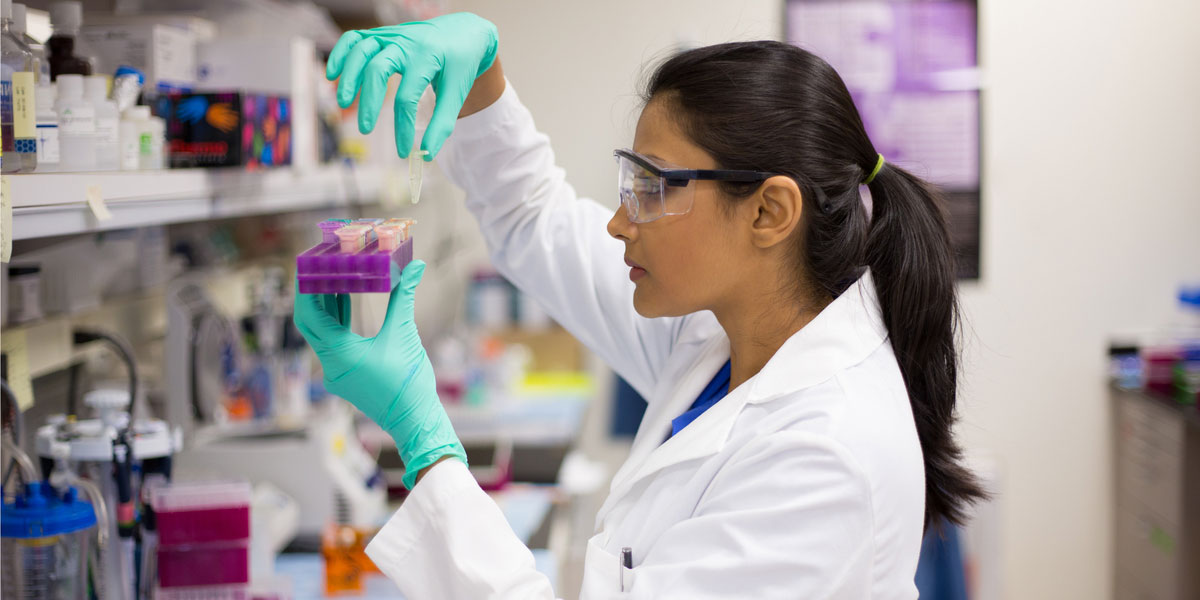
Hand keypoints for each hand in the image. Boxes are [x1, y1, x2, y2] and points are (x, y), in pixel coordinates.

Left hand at [293, 261, 465, 488]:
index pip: (310, 315)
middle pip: (311, 322)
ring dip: (325, 306)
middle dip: (312, 293)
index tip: (307, 266)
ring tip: (330, 276)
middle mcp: (331, 365)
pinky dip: (336, 321)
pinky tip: (343, 301)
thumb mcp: (404, 334)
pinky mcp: (346, 375)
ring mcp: (336, 372)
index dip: (305, 289)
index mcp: (339, 354)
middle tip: (316, 266)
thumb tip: (415, 266)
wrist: (414, 419)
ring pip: (321, 332)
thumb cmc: (409, 382)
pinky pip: (332, 342)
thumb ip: (404, 297)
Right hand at [326, 12, 498, 158]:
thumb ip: (443, 123)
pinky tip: (332, 74)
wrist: (465, 32)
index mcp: (428, 57)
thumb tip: (427, 154)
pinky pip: (354, 38)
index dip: (402, 128)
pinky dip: (340, 53)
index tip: (403, 151)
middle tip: (366, 129)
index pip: (407, 97)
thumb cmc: (460, 64)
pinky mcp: (382, 34)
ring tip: (343, 103)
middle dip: (368, 102)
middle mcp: (406, 42)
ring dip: (349, 76)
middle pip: (377, 70)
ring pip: (361, 51)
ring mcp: (391, 35)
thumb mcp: (458, 92)